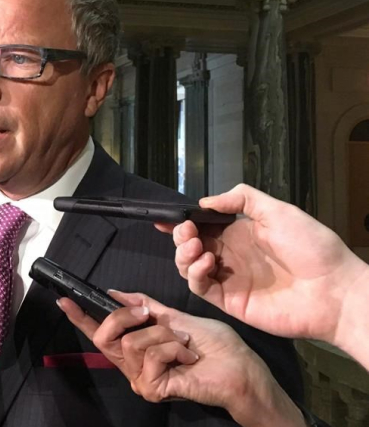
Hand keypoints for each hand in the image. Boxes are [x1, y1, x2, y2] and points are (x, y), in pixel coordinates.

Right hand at [59, 291, 304, 426]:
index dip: (80, 316)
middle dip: (125, 316)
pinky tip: (188, 355)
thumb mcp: (175, 317)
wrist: (240, 370)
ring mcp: (140, 379)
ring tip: (184, 342)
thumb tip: (116, 294)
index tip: (64, 299)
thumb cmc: (216, 347)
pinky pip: (149, 355)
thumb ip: (144, 307)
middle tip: (149, 314)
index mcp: (136, 348)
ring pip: (129, 343)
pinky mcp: (151, 388)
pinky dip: (172, 347)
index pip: (101, 332)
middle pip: (104, 335)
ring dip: (162, 335)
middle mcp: (132, 365)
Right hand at [155, 183, 368, 344]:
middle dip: (181, 236)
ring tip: (195, 246)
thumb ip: (242, 198)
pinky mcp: (229, 301)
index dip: (184, 222)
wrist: (333, 290)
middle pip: (191, 246)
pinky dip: (195, 274)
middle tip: (185, 230)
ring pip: (189, 267)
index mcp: (240, 233)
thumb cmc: (312, 247)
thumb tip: (207, 202)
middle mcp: (230, 255)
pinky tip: (205, 261)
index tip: (167, 218)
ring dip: (184, 254)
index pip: (203, 226)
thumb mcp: (278, 211)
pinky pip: (200, 287)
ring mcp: (228, 279)